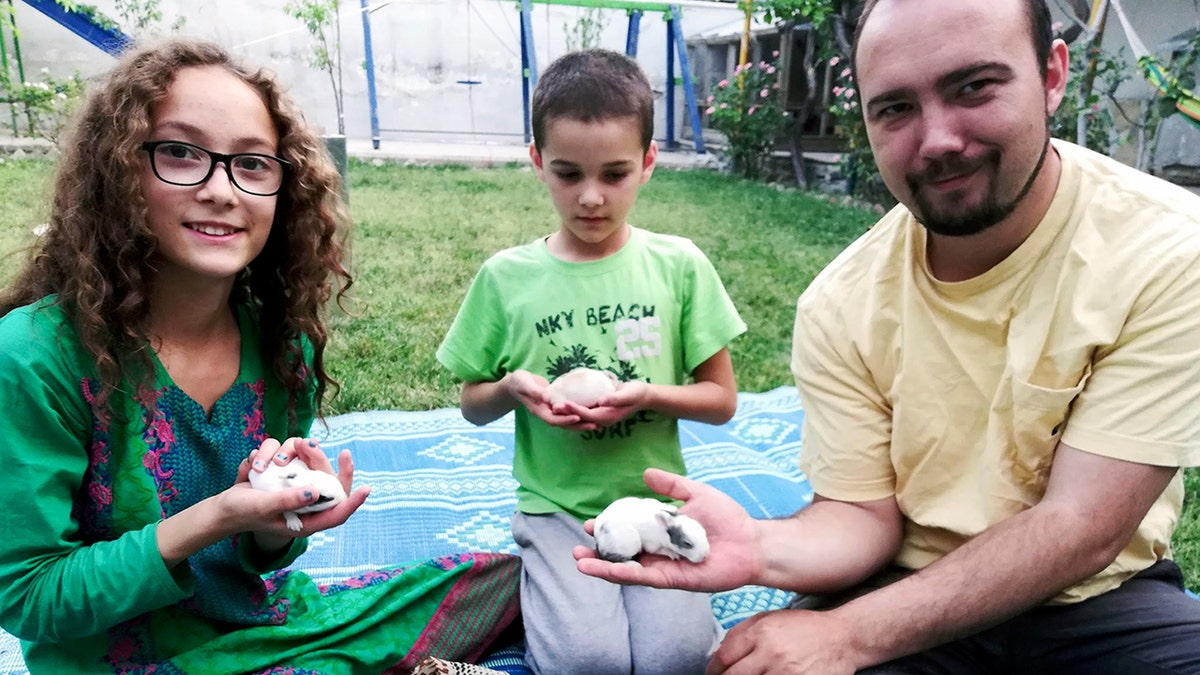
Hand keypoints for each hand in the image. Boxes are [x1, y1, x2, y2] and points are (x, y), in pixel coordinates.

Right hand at [233, 437, 368, 539]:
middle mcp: (306, 502)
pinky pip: (288, 455)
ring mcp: (296, 485)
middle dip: (319, 459)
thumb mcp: (263, 507)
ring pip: (308, 462)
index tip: (366, 488)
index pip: (337, 513)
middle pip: (327, 479)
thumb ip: (287, 501)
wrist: (223, 506)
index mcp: (306, 520)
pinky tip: (254, 465)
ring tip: (267, 462)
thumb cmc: (243, 512)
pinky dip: (271, 454)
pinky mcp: (285, 472)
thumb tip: (316, 492)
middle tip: (307, 444)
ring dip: (289, 454)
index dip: (352, 502)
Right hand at [505, 370, 589, 428]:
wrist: (516, 383)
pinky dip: (578, 413)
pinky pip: (568, 412)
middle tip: (594, 425)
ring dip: (581, 423)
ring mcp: (551, 410)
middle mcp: (546, 413)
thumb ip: (535, 391)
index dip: (565, 420)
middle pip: (564, 424)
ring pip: (567, 420)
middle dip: (578, 425)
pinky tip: (590, 412)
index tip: (578, 417)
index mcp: (539, 410)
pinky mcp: (556, 405)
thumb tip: (547, 398)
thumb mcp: (525, 385)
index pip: (553, 419)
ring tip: (597, 424)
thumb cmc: (519, 382)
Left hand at [560, 379, 648, 428]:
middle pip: (580, 417)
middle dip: (566, 412)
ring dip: (567, 411)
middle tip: (552, 406)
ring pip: (580, 415)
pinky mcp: (598, 410)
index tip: (564, 402)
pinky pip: (583, 410)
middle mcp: (601, 419)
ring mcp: (600, 415)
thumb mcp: (628, 394)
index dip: (575, 409)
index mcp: (607, 417)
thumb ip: (615, 398)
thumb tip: (601, 401)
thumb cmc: (636, 393)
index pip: (587, 415)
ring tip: (553, 404)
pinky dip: (573, 406)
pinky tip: (564, 398)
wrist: (643, 395)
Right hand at [573, 468, 761, 591]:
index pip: (628, 530)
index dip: (609, 528)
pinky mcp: (673, 580)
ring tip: (579, 561)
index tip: (591, 523)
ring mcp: (664, 566)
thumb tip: (645, 473)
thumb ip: (671, 486)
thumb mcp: (696, 493)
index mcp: (661, 531)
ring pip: (627, 568)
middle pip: (622, 553)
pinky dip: (624, 574)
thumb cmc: (728, 519)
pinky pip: (644, 578)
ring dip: (603, 566)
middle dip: (599, 551)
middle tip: (578, 547)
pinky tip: (606, 569)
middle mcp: (659, 551)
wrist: (751, 541)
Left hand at [706, 609, 858, 674]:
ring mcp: (786, 673)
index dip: (712, 670)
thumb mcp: (769, 618)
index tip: (712, 673)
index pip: (724, 658)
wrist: (841, 638)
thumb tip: (717, 653)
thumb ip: (741, 633)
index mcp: (761, 632)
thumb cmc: (804, 627)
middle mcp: (771, 653)